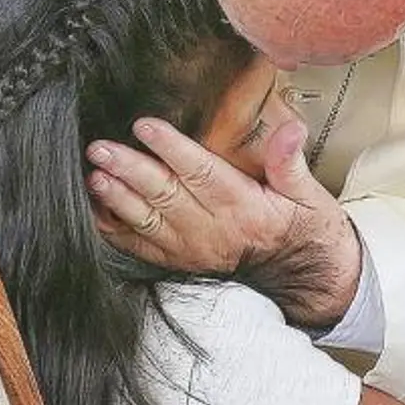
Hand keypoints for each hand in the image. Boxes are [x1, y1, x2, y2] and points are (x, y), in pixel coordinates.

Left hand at [86, 118, 360, 330]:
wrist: (306, 278)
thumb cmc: (304, 229)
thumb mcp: (309, 195)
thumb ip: (290, 162)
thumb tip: (290, 130)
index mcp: (243, 207)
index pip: (201, 172)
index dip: (171, 148)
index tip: (145, 126)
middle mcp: (213, 229)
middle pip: (165, 194)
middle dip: (130, 169)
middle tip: (101, 148)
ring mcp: (193, 248)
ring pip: (148, 220)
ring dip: (118, 199)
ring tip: (94, 177)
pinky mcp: (181, 261)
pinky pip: (143, 248)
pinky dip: (117, 232)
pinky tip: (95, 212)